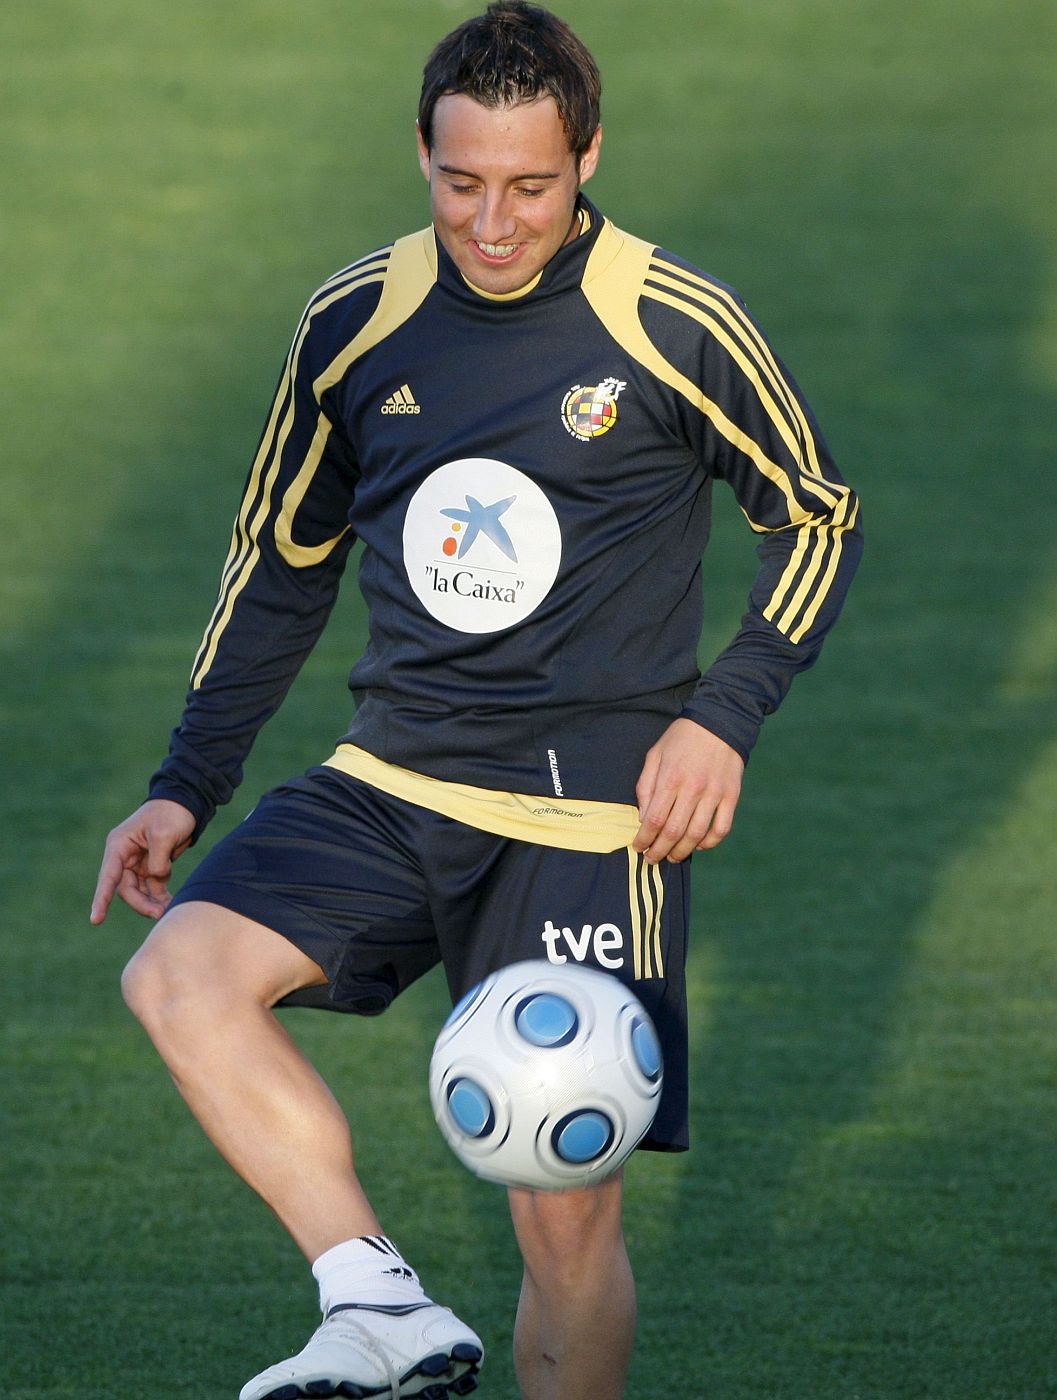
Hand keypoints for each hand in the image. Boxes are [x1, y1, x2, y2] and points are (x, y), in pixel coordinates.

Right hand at [90, 798, 195, 923]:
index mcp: (119, 845)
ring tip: (168, 912)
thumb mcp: (164, 834)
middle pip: (125, 888)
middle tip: (159, 914)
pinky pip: (153, 888)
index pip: (108, 876)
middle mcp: (124, 856)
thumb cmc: (171, 814)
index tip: (96, 920)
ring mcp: (137, 863)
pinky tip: (173, 904)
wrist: (186, 804)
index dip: (101, 899)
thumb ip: (157, 860)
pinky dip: (161, 897)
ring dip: (151, 903)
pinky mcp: (152, 867)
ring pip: (139, 891)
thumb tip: (156, 878)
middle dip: (140, 903)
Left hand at [633, 719, 744, 863]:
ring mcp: (714, 793)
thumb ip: (646, 785)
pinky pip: (722, 828)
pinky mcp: (732, 796)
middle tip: (652, 858)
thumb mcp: (655, 754)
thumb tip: (643, 816)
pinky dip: (709, 843)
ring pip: (697, 835)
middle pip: (674, 832)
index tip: (638, 847)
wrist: (720, 721)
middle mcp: (693, 788)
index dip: (644, 839)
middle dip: (659, 851)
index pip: (653, 819)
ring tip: (672, 857)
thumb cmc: (682, 738)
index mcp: (670, 778)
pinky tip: (698, 846)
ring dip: (682, 852)